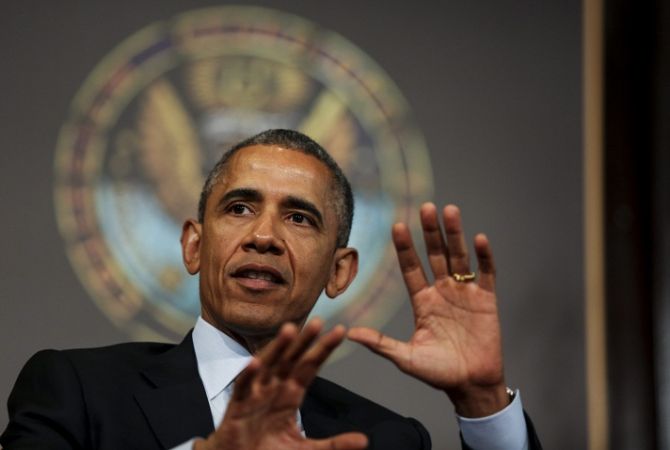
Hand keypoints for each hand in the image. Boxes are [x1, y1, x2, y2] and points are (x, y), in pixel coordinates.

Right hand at [195, 319, 367, 449]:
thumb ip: (334, 445)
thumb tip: (365, 441)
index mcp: (291, 394)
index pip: (310, 366)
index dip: (323, 349)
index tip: (341, 331)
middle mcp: (274, 388)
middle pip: (291, 360)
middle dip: (304, 342)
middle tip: (318, 321)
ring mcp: (255, 395)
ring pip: (268, 366)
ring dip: (277, 348)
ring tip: (289, 330)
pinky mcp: (237, 408)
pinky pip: (242, 388)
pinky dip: (248, 375)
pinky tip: (255, 362)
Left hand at [348, 203, 507, 416]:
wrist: (471, 385)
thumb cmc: (438, 373)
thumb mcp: (406, 357)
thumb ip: (381, 344)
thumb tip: (351, 333)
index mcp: (423, 301)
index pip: (411, 268)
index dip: (405, 248)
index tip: (397, 226)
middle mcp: (442, 292)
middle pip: (435, 255)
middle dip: (431, 232)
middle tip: (426, 208)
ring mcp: (465, 293)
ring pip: (459, 257)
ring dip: (455, 235)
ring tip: (450, 211)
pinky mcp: (487, 300)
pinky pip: (487, 273)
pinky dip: (484, 257)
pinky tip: (479, 239)